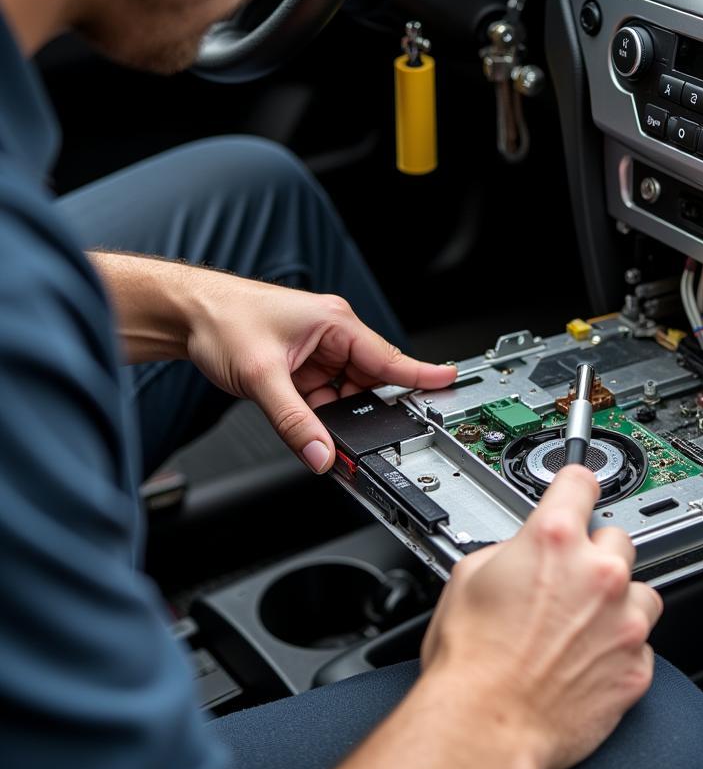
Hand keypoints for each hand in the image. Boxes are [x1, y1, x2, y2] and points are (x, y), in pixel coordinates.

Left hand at [185, 272, 455, 471]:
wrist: (185, 313)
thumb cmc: (223, 319)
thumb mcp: (262, 377)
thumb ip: (294, 422)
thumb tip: (320, 455)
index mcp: (335, 323)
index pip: (389, 356)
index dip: (422, 374)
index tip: (450, 383)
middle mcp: (332, 335)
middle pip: (368, 384)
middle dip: (363, 412)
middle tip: (359, 440)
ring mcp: (317, 352)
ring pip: (345, 395)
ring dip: (334, 415)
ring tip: (314, 427)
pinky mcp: (302, 367)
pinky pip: (323, 398)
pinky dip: (317, 414)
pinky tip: (304, 422)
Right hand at [420, 465, 663, 768]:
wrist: (485, 726)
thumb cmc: (470, 661)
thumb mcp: (466, 575)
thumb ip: (507, 549)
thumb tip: (520, 551)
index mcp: (553, 540)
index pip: (580, 482)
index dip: (574, 485)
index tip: (578, 489)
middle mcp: (598, 574)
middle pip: (617, 538)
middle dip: (593, 555)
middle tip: (565, 582)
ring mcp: (625, 621)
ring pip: (641, 591)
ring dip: (617, 601)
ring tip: (581, 625)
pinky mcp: (637, 666)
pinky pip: (641, 644)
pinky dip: (619, 648)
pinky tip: (585, 661)